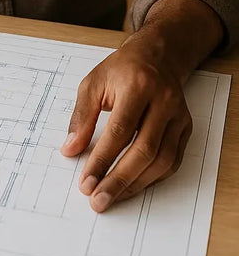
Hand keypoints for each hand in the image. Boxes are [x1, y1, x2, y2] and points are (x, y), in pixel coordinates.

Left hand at [60, 30, 191, 211]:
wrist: (156, 56)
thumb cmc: (121, 69)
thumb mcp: (93, 83)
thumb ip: (81, 117)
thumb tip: (70, 149)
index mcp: (137, 86)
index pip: (119, 130)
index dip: (102, 159)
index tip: (86, 182)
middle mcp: (163, 101)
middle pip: (144, 150)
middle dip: (118, 179)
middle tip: (98, 199)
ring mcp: (178, 116)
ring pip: (162, 160)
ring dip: (136, 184)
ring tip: (112, 196)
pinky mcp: (185, 128)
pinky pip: (172, 161)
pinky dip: (153, 178)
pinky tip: (133, 185)